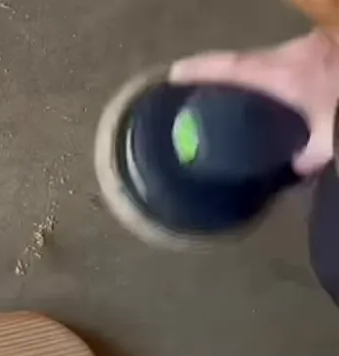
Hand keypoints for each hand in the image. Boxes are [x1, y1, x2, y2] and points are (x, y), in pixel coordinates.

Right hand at [171, 30, 338, 174]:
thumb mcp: (334, 131)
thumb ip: (313, 152)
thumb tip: (297, 168)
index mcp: (281, 73)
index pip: (230, 67)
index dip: (199, 70)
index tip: (174, 74)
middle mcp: (288, 54)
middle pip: (245, 59)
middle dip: (222, 70)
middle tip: (201, 84)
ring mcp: (306, 46)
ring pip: (268, 57)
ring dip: (253, 70)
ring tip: (237, 88)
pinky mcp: (323, 45)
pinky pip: (288, 58)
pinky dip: (276, 70)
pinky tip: (283, 85)